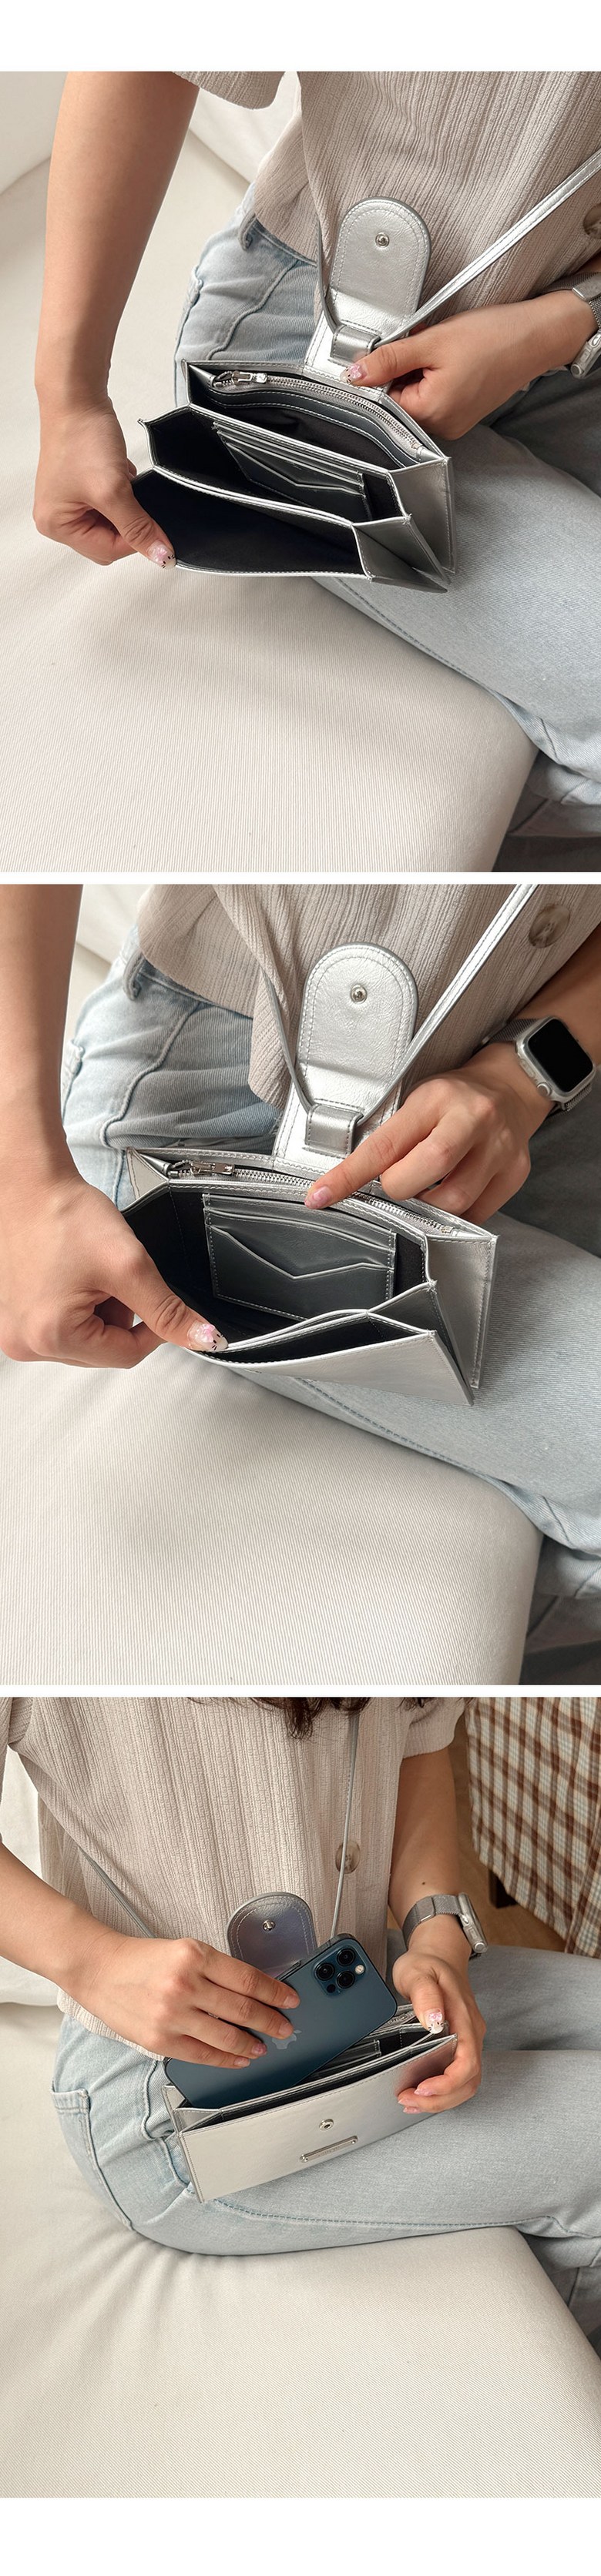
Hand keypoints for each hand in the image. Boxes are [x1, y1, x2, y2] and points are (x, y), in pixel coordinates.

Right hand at [0, 1164, 225, 1365]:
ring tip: (86, 1271)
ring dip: (98, 1310)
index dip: (153, 1329)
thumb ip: (168, 1309)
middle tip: (110, 1276)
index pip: (127, 1356)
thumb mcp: (129, 1265)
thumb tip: (203, 1338)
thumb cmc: (61, 1214)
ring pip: (85, 1338)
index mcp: (50, 1336)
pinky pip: (61, 1325)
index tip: (156, 1300)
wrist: (29, 1183)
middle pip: (103, 1349)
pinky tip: (71, 1275)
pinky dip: (75, 1305)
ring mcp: (14, 1330)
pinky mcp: (12, 1317)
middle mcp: (24, 1342)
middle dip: (119, 1315)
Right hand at [34, 393, 173, 565]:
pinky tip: (120, 473)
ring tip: (122, 481)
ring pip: (114, 522)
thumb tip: (161, 557)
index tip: (158, 531)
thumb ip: (138, 527)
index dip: (135, 541)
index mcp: (56, 525)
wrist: (77, 395)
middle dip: (128, 522)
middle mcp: (58, 517)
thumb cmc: (80, 436)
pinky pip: (111, 503)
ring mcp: (69, 501)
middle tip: (134, 498)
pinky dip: (123, 492)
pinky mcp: (81, 485)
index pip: (107, 552)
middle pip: (109, 541)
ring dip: (127, 506)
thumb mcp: (113, 490)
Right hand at [76, 1927, 299, 2063]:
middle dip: (270, 2021)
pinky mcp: (159, 2039)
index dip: (274, 1992)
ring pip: (226, 2035)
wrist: (97, 1969)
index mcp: (194, 1955)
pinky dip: (225, 2059)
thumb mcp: (183, 1950)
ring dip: (251, 2044)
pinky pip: (202, 2055)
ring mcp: (171, 2015)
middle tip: (284, 2027)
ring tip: (263, 2045)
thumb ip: (214, 1970)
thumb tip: (252, 1993)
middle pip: (241, 2008)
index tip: (289, 2000)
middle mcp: (184, 1984)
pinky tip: (238, 2058)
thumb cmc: (140, 1959)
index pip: (246, 1978)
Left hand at [304, 1042, 550, 1225]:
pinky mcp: (514, 1173)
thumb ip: (392, 1136)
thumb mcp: (419, 1100)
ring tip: (426, 1187)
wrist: (512, 1088)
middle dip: (398, 1188)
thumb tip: (354, 1179)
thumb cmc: (457, 1097)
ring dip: (428, 1206)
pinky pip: (477, 1213)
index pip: (385, 1144)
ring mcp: (498, 1149)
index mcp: (437, 1100)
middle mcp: (472, 1121)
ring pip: (454, 1201)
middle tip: (396, 1181)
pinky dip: (455, 1213)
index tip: (322, 1195)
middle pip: (426, 1170)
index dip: (350, 1175)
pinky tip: (450, 1192)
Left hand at [345, 293, 596, 439]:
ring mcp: (454, 423)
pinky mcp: (463, 414)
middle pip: (398, 401)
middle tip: (420, 344)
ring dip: (418, 371)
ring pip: (416, 398)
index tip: (388, 350)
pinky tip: (450, 359)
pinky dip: (434, 377)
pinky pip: (435, 398)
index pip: (382, 400)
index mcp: (432, 413)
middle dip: (402, 370)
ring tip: (440, 350)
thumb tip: (354, 373)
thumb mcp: (432, 342)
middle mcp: (442, 426)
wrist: (534, 336)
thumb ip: (389, 359)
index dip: (381, 373)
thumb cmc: (493, 338)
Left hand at [393, 1931, 485, 2114]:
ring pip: (465, 2084)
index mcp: (464, 2018)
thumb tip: (433, 2019)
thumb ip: (424, 1993)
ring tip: (411, 2101)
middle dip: (440, 2099)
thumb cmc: (429, 1963)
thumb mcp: (418, 1971)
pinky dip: (442, 2092)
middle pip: (468, 2081)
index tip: (423, 2088)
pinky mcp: (460, 2045)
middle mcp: (471, 2033)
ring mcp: (468, 2040)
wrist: (440, 1955)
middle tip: (408, 2100)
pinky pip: (458, 2077)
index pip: (467, 2062)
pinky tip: (421, 2094)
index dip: (447, 2082)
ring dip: (441, 2100)